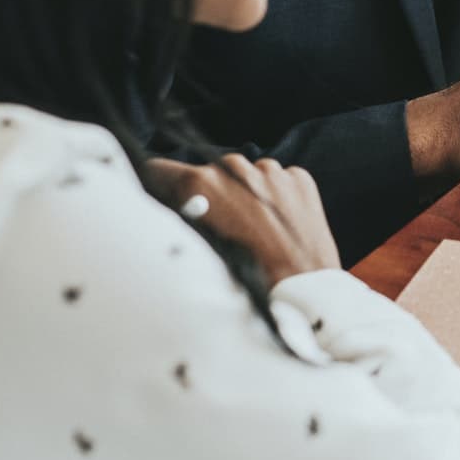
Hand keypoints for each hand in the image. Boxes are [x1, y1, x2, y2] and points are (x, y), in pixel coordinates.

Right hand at [145, 154, 340, 286]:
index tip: (158, 194)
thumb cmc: (245, 279)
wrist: (302, 291)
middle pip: (211, 173)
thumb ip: (181, 220)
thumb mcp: (198, 251)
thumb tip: (168, 209)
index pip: (162, 170)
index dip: (157, 184)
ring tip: (256, 232)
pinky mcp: (300, 177)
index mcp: (202, 183)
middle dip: (212, 194)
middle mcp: (236, 167)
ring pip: (248, 176)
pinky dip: (277, 196)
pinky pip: (279, 180)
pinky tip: (280, 226)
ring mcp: (272, 170)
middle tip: (222, 227)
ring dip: (246, 194)